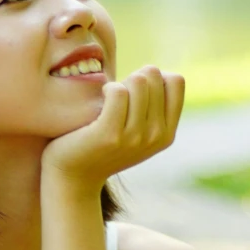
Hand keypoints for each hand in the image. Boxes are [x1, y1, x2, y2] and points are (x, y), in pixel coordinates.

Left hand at [42, 65, 184, 192]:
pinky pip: (117, 92)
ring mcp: (135, 137)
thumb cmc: (103, 146)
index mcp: (167, 134)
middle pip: (154, 76)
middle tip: (118, 96)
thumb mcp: (138, 132)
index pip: (176, 81)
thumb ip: (154, 107)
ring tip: (108, 99)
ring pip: (138, 81)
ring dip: (119, 83)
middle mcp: (156, 136)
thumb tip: (155, 71)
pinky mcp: (110, 134)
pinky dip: (107, 88)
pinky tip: (100, 98)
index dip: (154, 77)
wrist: (74, 178)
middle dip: (134, 78)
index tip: (136, 92)